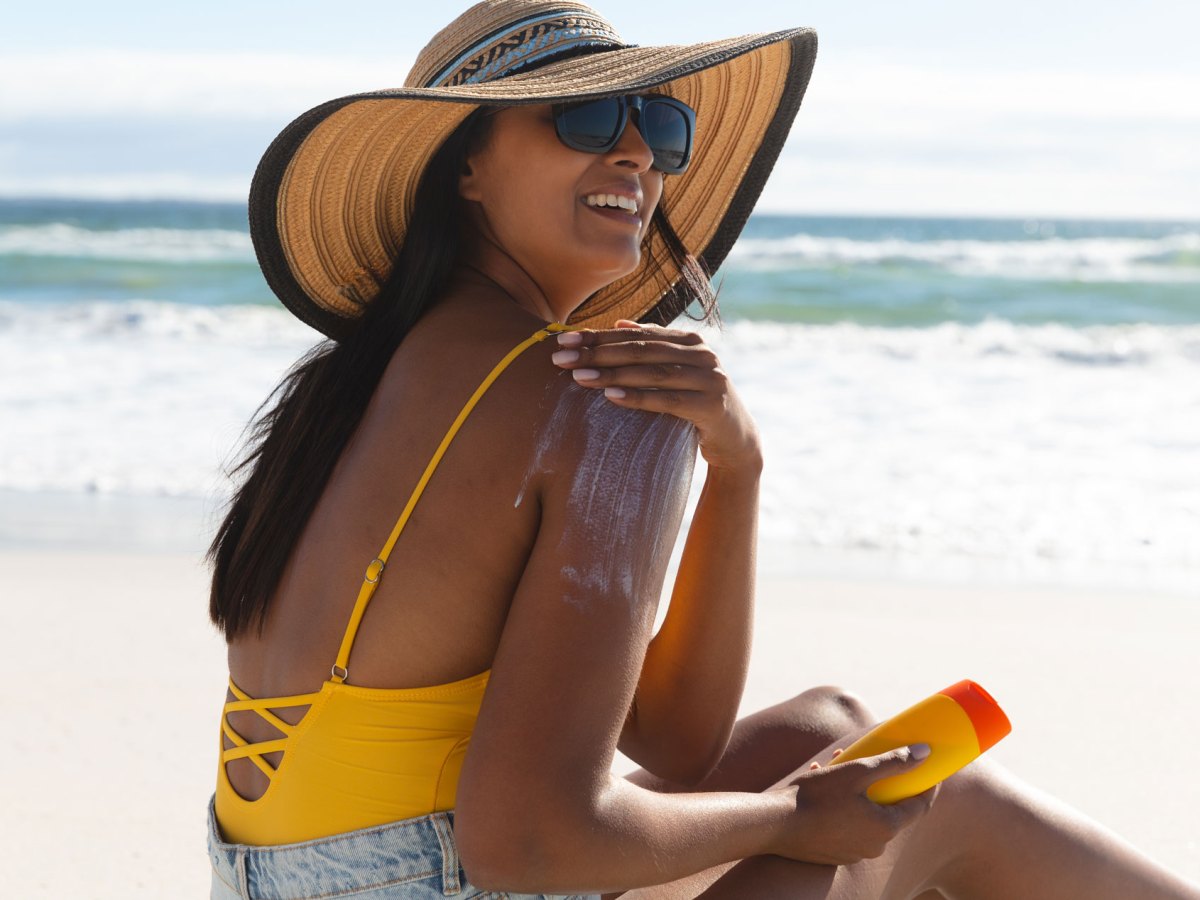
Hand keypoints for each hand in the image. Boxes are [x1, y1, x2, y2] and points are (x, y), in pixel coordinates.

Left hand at [551, 319, 761, 471]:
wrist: (736, 440)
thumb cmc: (696, 405)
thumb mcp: (676, 373)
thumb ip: (654, 347)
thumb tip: (619, 323)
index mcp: (689, 341)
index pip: (635, 334)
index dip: (598, 336)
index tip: (563, 341)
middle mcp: (702, 354)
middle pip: (640, 350)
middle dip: (597, 353)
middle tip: (561, 359)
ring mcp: (709, 378)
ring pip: (652, 372)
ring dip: (612, 373)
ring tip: (579, 377)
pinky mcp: (712, 405)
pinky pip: (668, 399)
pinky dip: (638, 396)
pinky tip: (611, 396)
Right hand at [768, 745, 937, 864]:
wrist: (775, 825)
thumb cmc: (816, 797)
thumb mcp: (856, 772)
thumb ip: (892, 763)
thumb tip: (924, 753)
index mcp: (885, 827)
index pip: (920, 806)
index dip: (928, 785)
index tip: (931, 769)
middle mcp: (875, 845)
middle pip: (892, 811)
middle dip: (886, 785)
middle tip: (876, 763)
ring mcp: (855, 852)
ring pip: (868, 817)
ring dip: (861, 794)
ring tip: (839, 768)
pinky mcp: (837, 853)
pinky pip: (850, 826)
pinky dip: (845, 808)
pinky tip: (825, 788)